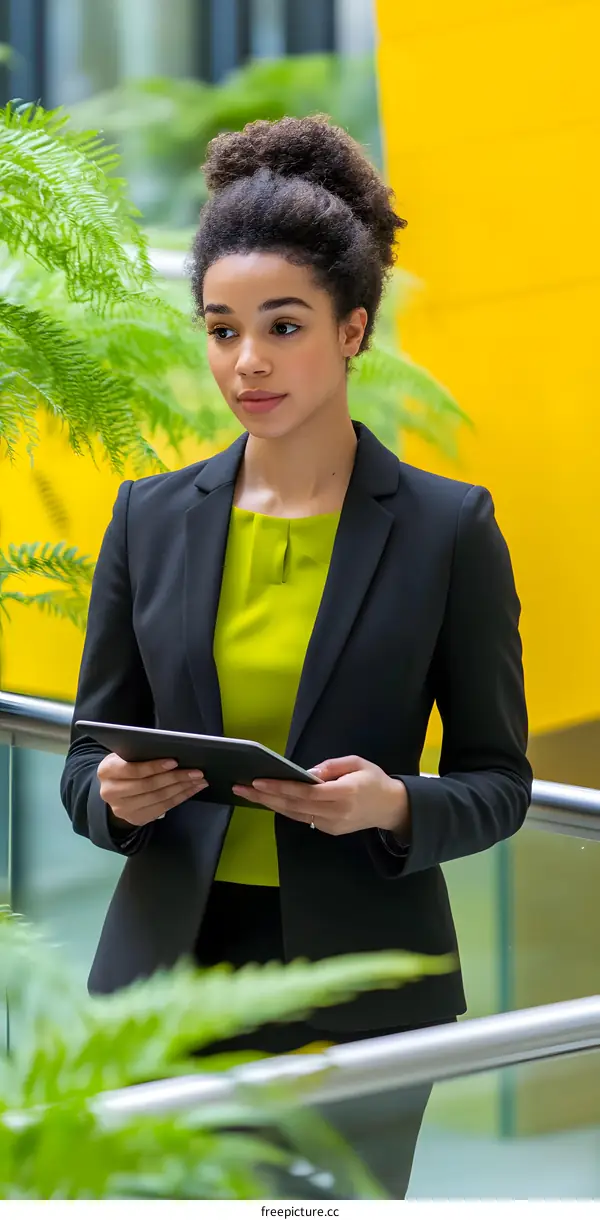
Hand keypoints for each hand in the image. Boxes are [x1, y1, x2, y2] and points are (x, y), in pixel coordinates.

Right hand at [97, 753, 207, 826]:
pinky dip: (181, 798)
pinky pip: (163, 808)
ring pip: (158, 798)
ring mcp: (123, 809)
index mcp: (107, 771)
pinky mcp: (136, 818)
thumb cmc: (124, 765)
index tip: (174, 762)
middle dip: (176, 778)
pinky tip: (192, 789)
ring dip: (182, 788)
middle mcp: (111, 792)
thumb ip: (139, 754)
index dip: (154, 766)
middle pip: (149, 786)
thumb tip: (171, 750)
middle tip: (197, 771)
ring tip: (199, 780)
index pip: (133, 770)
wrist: (113, 789)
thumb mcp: (124, 756)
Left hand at [233, 755, 408, 837]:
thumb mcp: (356, 763)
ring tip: (248, 793)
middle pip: (294, 806)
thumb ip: (330, 767)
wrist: (392, 808)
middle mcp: (336, 812)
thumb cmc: (374, 780)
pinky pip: (302, 818)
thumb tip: (305, 772)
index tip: (258, 782)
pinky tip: (269, 800)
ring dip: (269, 804)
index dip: (280, 788)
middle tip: (241, 787)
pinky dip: (284, 809)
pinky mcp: (329, 830)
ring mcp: (332, 825)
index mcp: (345, 793)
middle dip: (265, 797)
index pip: (305, 792)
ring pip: (294, 815)